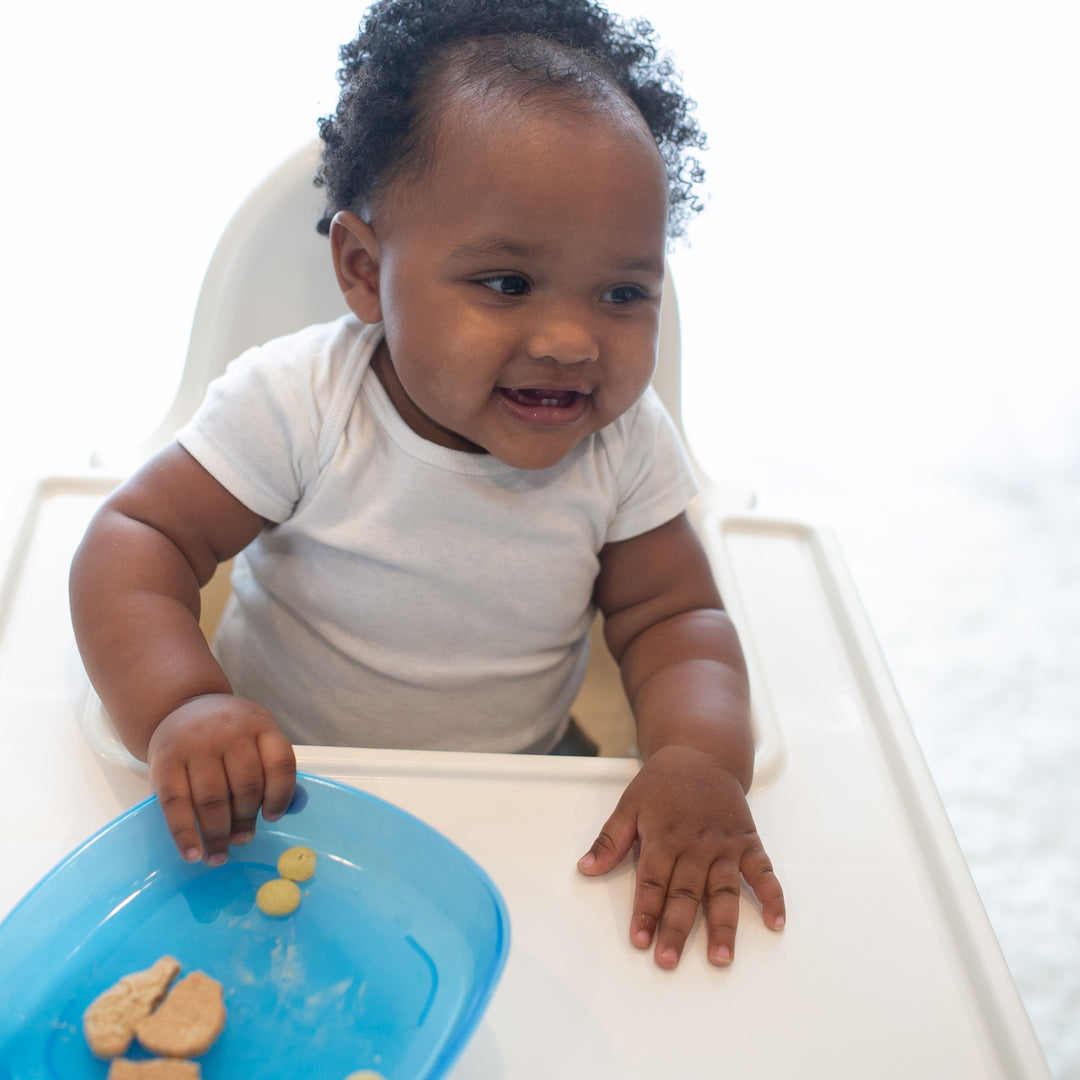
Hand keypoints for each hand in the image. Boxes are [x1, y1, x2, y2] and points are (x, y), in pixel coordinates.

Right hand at [147, 693, 296, 865]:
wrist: (180, 707)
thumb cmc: (227, 734)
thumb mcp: (257, 738)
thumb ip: (275, 770)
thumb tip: (298, 806)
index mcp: (260, 726)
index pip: (280, 762)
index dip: (281, 795)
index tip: (272, 818)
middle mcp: (230, 732)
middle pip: (246, 785)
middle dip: (246, 820)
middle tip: (242, 840)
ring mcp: (195, 745)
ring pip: (212, 798)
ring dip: (217, 834)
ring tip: (218, 854)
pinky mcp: (165, 761)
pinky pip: (175, 803)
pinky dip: (184, 834)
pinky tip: (193, 853)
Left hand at [577, 745, 784, 968]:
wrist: (702, 753)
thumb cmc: (664, 781)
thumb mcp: (629, 804)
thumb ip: (610, 840)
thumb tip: (586, 868)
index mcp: (664, 837)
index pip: (652, 882)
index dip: (645, 912)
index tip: (640, 941)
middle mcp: (696, 845)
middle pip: (685, 893)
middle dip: (676, 928)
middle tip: (669, 960)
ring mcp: (725, 845)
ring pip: (724, 890)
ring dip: (723, 925)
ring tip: (722, 957)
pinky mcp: (748, 842)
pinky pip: (764, 871)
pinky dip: (773, 896)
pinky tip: (776, 922)